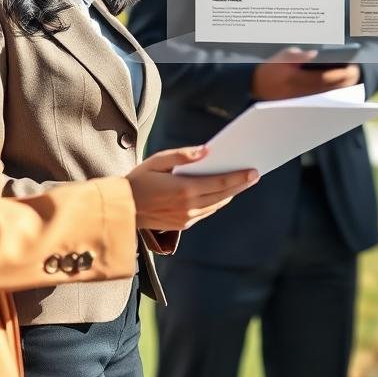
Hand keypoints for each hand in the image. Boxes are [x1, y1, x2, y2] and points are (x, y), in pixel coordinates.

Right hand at [127, 147, 258, 230]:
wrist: (123, 209)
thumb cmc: (139, 179)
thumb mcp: (158, 160)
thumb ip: (183, 155)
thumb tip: (207, 150)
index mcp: (184, 189)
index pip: (220, 182)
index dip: (239, 177)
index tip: (253, 171)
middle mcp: (189, 207)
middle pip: (223, 195)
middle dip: (240, 184)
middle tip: (254, 174)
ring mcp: (186, 218)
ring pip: (216, 205)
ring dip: (230, 193)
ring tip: (241, 181)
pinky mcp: (183, 225)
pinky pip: (207, 212)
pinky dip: (217, 201)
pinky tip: (222, 192)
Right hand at [251, 47, 360, 100]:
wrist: (254, 85)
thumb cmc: (270, 67)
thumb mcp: (282, 55)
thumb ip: (298, 54)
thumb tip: (315, 53)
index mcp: (292, 78)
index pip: (321, 78)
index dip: (336, 76)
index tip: (348, 71)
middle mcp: (295, 92)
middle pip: (325, 90)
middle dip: (340, 85)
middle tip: (353, 78)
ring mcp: (296, 101)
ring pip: (322, 98)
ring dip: (336, 92)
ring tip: (348, 85)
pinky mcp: (297, 106)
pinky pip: (315, 102)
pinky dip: (327, 97)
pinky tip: (335, 92)